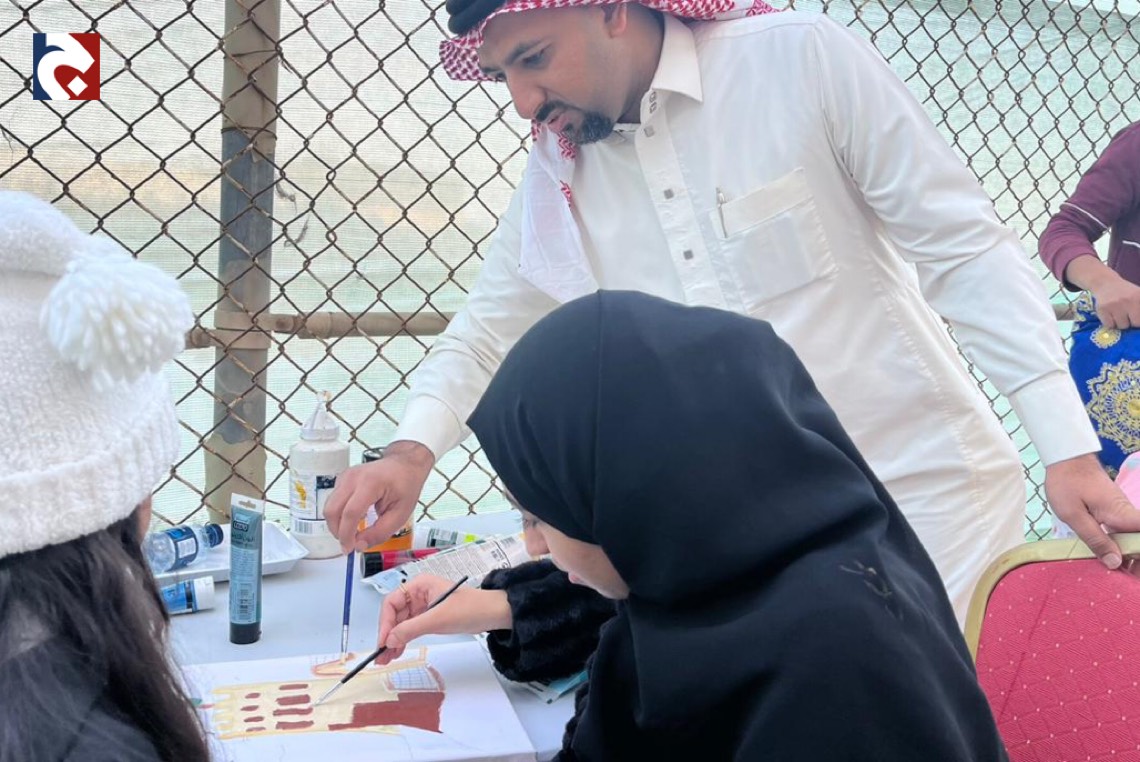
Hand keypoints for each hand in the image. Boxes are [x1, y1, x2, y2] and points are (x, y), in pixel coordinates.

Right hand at [323, 440, 434, 551]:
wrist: (405, 463)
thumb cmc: (406, 486)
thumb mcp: (400, 514)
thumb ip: (380, 532)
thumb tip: (358, 546)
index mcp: (371, 483)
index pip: (350, 513)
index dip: (346, 535)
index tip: (349, 550)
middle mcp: (353, 477)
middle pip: (332, 510)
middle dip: (337, 531)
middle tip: (350, 543)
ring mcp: (345, 476)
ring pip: (329, 506)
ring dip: (337, 524)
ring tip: (354, 531)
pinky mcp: (342, 478)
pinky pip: (334, 501)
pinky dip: (339, 514)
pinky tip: (355, 517)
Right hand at [374, 575, 512, 665]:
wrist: (492, 613)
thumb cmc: (470, 608)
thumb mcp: (438, 619)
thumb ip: (411, 628)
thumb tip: (389, 640)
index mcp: (419, 585)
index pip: (392, 602)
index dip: (385, 622)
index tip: (383, 641)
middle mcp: (418, 593)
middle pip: (394, 614)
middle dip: (387, 634)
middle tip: (381, 655)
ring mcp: (423, 605)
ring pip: (401, 623)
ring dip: (393, 640)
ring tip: (386, 658)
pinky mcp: (429, 617)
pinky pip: (410, 628)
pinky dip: (403, 639)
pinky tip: (398, 651)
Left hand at [1045, 453, 1139, 568]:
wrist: (1066, 458)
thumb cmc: (1067, 484)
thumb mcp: (1074, 515)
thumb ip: (1095, 539)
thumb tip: (1115, 563)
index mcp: (1122, 516)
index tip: (1135, 570)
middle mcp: (1128, 515)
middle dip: (1136, 560)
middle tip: (1125, 578)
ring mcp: (1122, 513)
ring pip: (1133, 539)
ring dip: (1129, 555)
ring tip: (1118, 573)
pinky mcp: (1114, 512)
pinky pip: (1124, 532)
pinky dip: (1121, 545)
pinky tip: (1109, 558)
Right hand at [1090, 275, 1139, 328]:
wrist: (1105, 283)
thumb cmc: (1124, 292)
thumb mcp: (1138, 295)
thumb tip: (1139, 321)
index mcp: (1139, 297)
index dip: (1138, 319)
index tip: (1135, 316)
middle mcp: (1128, 300)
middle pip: (1135, 323)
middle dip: (1131, 322)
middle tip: (1127, 316)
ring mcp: (1114, 305)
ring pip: (1121, 326)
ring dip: (1120, 322)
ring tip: (1117, 314)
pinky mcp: (1102, 309)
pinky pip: (1109, 325)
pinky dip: (1109, 322)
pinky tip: (1109, 315)